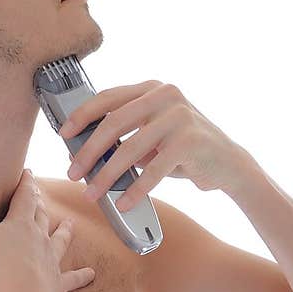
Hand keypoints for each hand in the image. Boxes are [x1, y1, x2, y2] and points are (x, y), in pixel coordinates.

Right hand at [0, 167, 95, 291]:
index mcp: (20, 225)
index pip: (24, 198)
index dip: (26, 184)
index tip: (29, 173)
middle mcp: (39, 239)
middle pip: (41, 217)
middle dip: (40, 205)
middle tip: (41, 197)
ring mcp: (50, 261)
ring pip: (60, 242)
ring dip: (65, 232)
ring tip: (70, 224)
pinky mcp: (56, 284)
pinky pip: (72, 278)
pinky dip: (82, 276)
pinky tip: (91, 274)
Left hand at [60, 79, 255, 210]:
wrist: (229, 163)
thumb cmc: (183, 151)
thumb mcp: (151, 136)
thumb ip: (124, 136)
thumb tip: (80, 152)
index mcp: (151, 88)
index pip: (108, 97)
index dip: (82, 115)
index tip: (63, 134)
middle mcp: (165, 95)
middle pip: (114, 122)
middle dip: (88, 150)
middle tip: (72, 171)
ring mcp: (179, 116)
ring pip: (130, 149)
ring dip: (107, 175)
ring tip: (92, 193)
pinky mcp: (189, 141)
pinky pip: (153, 170)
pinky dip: (135, 190)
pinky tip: (124, 203)